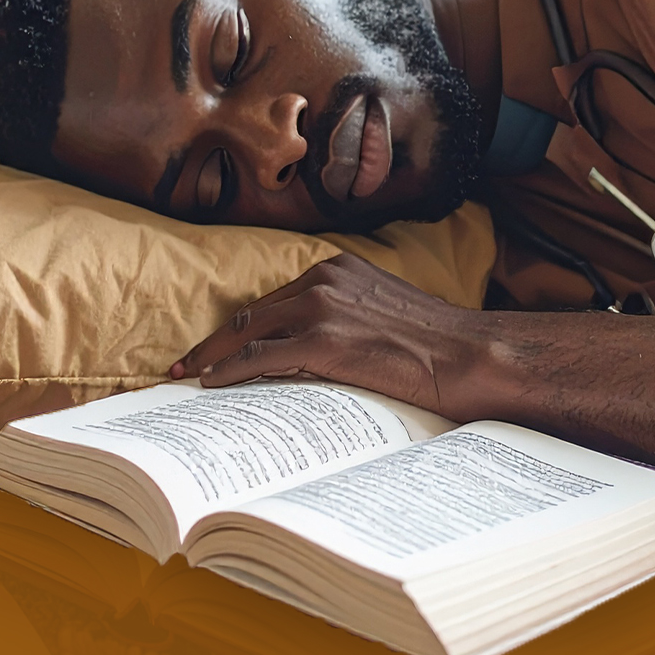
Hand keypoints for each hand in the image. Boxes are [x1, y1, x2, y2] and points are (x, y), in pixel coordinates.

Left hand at [171, 253, 500, 418]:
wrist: (469, 354)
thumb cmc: (437, 344)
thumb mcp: (387, 313)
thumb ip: (350, 318)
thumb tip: (319, 350)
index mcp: (340, 269)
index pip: (276, 299)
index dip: (243, 325)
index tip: (219, 345)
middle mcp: (325, 280)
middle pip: (252, 312)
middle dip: (215, 341)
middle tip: (185, 364)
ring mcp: (322, 308)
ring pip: (247, 332)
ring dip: (212, 358)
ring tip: (188, 379)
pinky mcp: (323, 341)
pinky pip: (259, 358)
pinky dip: (228, 372)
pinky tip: (212, 386)